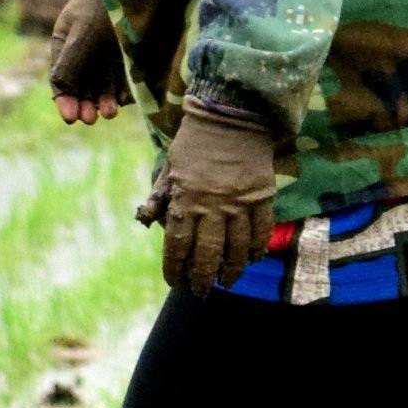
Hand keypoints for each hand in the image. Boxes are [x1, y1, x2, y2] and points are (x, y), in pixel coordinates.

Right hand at [43, 0, 126, 123]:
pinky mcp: (132, 52)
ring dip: (103, 100)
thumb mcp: (84, 35)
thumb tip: (59, 93)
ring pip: (103, 83)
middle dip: (85, 102)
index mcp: (65, 38)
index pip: (61, 76)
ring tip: (110, 113)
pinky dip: (122, 91)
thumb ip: (70, 65)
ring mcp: (109, 49)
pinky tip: (123, 100)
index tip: (71, 116)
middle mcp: (85, 46)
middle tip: (91, 119)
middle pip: (81, 83)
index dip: (65, 98)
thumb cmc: (106, 4)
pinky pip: (123, 78)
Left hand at [136, 98, 283, 294]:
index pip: (178, 245)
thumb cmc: (194, 142)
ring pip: (237, 250)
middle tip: (201, 291)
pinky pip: (260, 233)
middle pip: (208, 255)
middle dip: (202, 278)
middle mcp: (213, 206)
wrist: (232, 116)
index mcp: (186, 199)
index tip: (174, 280)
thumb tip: (145, 220)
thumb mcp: (169, 167)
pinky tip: (251, 260)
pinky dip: (256, 250)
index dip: (174, 268)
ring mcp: (240, 204)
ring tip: (225, 281)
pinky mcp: (262, 197)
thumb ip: (160, 196)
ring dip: (231, 271)